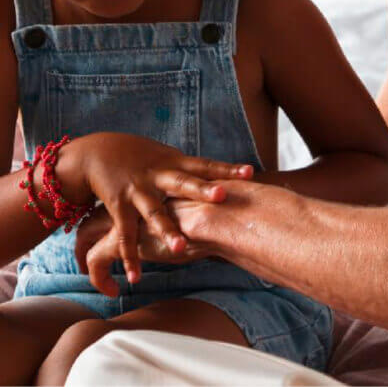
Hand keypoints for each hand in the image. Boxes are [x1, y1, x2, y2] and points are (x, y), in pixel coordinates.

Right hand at [59, 132, 252, 282]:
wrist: (96, 152)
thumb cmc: (137, 156)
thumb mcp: (165, 157)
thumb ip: (188, 170)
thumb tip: (219, 177)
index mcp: (174, 163)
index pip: (206, 166)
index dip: (227, 169)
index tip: (249, 173)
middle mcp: (159, 175)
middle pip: (184, 183)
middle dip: (202, 189)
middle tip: (223, 195)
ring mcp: (139, 190)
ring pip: (155, 213)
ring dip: (167, 231)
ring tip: (180, 250)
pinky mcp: (119, 205)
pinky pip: (125, 235)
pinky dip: (130, 257)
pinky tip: (135, 278)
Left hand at [77, 205, 209, 296]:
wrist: (218, 212)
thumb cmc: (218, 207)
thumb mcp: (201, 202)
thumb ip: (193, 208)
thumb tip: (201, 217)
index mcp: (145, 188)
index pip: (117, 202)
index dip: (109, 220)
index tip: (111, 233)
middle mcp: (130, 199)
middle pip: (93, 215)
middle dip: (85, 235)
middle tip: (83, 250)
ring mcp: (123, 217)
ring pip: (85, 235)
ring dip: (84, 255)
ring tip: (89, 273)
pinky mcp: (120, 239)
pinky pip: (96, 260)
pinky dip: (100, 277)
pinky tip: (113, 290)